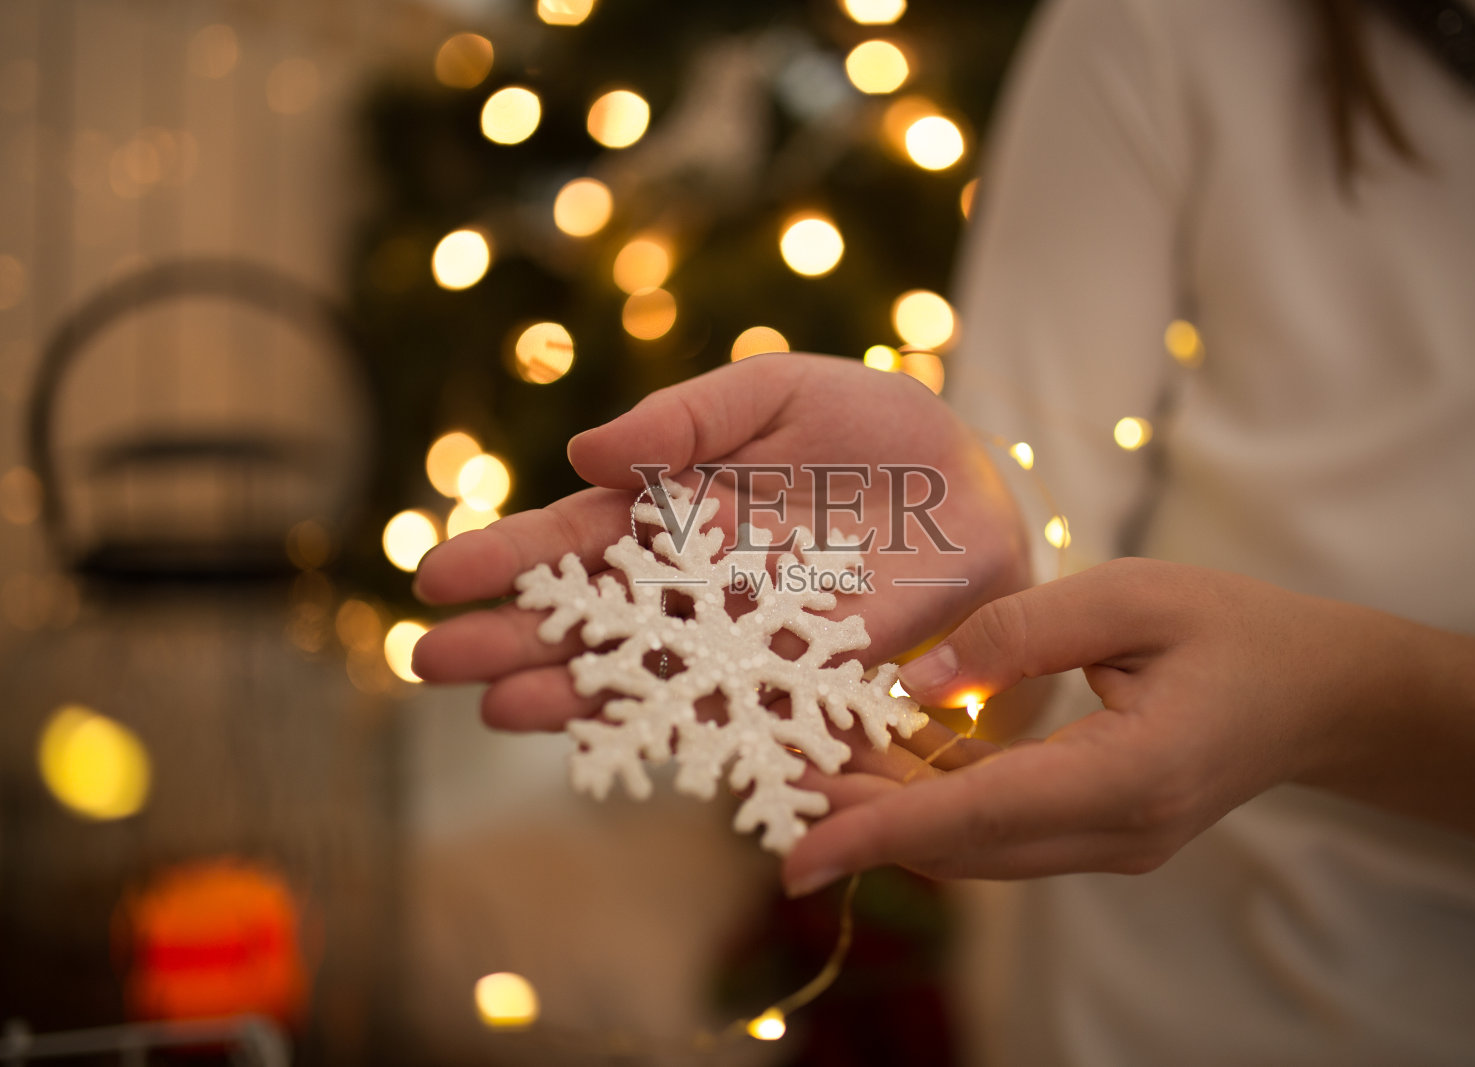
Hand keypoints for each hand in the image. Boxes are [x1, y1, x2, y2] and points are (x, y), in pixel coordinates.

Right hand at [410, 353, 1030, 730]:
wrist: (972, 483)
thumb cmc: (871, 427)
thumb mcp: (774, 393)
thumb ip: (687, 421)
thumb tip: (587, 449)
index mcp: (674, 510)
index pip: (576, 539)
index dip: (510, 559)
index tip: (437, 577)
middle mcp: (694, 584)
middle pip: (592, 617)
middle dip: (514, 638)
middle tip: (434, 662)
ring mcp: (742, 637)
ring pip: (645, 673)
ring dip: (575, 694)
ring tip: (502, 710)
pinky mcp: (802, 678)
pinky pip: (734, 711)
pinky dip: (681, 730)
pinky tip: (621, 744)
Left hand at [781, 558, 1414, 893]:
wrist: (1324, 694)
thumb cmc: (1236, 629)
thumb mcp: (1133, 596)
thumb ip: (1022, 631)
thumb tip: (914, 679)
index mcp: (1130, 778)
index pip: (978, 816)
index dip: (878, 834)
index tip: (794, 857)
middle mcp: (1115, 834)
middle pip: (962, 847)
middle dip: (862, 822)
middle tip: (775, 783)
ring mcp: (1111, 847)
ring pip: (975, 850)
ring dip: (894, 816)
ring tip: (817, 764)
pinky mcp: (1103, 837)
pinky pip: (1002, 836)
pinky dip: (938, 808)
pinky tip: (890, 763)